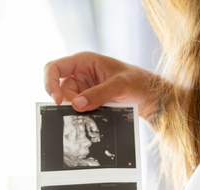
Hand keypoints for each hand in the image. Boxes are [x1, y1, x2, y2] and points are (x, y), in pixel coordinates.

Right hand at [44, 51, 160, 119]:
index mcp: (83, 61)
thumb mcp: (119, 86)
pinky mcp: (90, 102)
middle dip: (67, 102)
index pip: (55, 68)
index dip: (50, 82)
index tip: (57, 100)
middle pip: (60, 89)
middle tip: (80, 113)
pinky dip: (83, 115)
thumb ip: (98, 94)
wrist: (149, 95)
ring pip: (69, 102)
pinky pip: (79, 110)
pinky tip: (96, 117)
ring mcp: (84, 89)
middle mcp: (80, 74)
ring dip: (77, 110)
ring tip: (95, 113)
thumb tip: (76, 105)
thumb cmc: (136, 82)